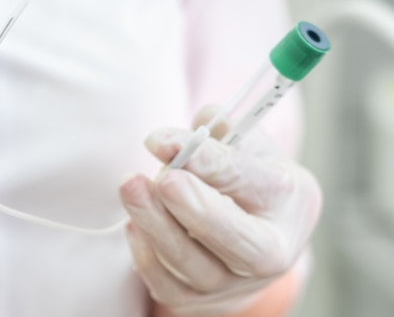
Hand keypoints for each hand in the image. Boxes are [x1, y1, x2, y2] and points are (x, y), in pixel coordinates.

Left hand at [119, 108, 320, 315]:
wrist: (258, 234)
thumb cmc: (249, 180)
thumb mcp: (249, 146)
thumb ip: (225, 130)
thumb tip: (202, 121)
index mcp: (289, 200)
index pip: (246, 179)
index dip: (203, 159)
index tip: (161, 141)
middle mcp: (271, 253)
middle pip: (233, 238)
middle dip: (192, 207)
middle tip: (160, 178)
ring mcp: (236, 286)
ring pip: (191, 265)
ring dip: (155, 224)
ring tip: (131, 186)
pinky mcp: (203, 304)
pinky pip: (167, 287)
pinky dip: (146, 254)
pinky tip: (135, 222)